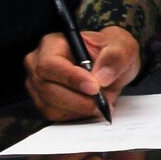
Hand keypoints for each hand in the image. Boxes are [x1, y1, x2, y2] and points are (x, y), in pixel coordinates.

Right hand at [24, 27, 140, 120]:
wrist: (112, 66)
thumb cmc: (111, 51)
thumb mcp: (122, 46)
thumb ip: (115, 57)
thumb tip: (101, 77)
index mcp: (53, 44)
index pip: (50, 64)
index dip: (71, 78)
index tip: (94, 87)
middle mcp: (39, 64)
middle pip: (47, 88)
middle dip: (79, 98)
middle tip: (104, 99)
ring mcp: (38, 85)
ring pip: (51, 105)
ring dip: (81, 108)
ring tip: (102, 99)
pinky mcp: (44, 102)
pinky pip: (57, 115)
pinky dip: (78, 114)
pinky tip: (92, 104)